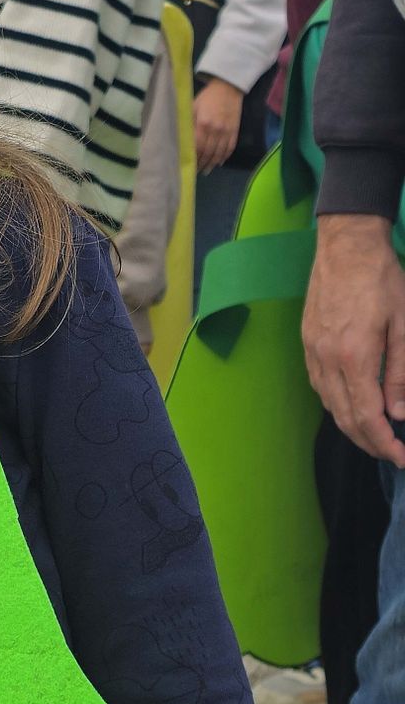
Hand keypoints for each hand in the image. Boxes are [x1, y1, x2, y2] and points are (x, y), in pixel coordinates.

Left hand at [192, 77, 242, 173]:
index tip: (187, 165)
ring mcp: (227, 131)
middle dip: (201, 163)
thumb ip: (188, 122)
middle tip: (195, 171)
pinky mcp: (235, 130)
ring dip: (211, 163)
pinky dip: (224, 157)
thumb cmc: (207, 97)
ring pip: (219, 152)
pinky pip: (230, 147)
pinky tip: (218, 162)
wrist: (228, 87)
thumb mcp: (193, 107)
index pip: (197, 146)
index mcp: (203, 124)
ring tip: (205, 170)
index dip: (193, 158)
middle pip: (208, 152)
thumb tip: (181, 138)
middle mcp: (216, 130)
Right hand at [304, 213, 404, 464]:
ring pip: (329, 405)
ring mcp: (313, 352)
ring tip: (375, 435)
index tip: (402, 457)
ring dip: (351, 427)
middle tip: (392, 453)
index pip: (368, 416)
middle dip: (369, 443)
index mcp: (355, 357)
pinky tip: (352, 405)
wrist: (346, 246)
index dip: (385, 444)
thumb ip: (401, 372)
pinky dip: (337, 405)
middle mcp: (328, 360)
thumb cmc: (382, 280)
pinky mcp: (307, 343)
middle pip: (345, 418)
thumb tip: (398, 413)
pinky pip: (320, 387)